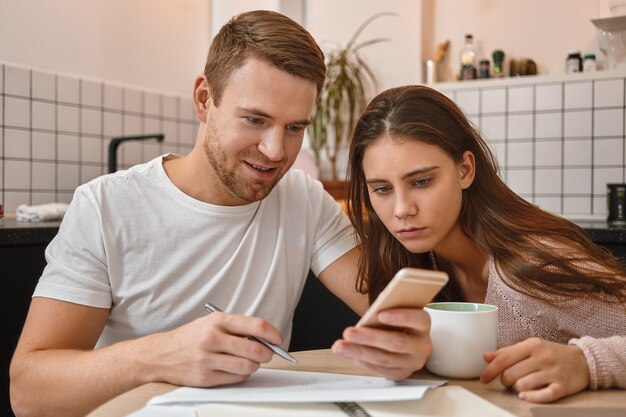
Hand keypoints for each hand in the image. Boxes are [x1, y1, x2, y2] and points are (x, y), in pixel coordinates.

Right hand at [150, 311, 280, 386]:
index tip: (277, 339)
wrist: (161, 354)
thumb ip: (238, 327)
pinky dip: (242, 375)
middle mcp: (212, 338)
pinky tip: (236, 369)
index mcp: (218, 320)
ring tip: (250, 361)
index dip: (272, 334)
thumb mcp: (213, 322)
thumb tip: (265, 338)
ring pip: (248, 366)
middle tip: (267, 353)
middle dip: (267, 353)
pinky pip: (236, 379)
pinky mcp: (205, 377)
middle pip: (255, 349)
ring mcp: (208, 359)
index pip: (255, 325)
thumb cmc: (192, 336)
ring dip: (255, 366)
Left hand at [331, 308, 431, 379]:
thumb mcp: (396, 310)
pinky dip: (363, 361)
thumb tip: (371, 313)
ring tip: (341, 346)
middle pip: (396, 343)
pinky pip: (381, 370)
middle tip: (348, 333)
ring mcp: (413, 362)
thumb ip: (387, 309)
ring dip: (359, 352)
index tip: (380, 314)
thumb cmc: (397, 320)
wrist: (406, 337)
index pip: (418, 319)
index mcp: (423, 325)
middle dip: (369, 338)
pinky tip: (350, 354)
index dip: (400, 317)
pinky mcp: (401, 373)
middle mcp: (422, 346)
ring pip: (385, 359)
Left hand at [480, 337, 589, 402]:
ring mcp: (553, 372)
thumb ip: (507, 352)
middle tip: (507, 381)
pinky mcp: (563, 387)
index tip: (483, 379)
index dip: (490, 370)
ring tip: (520, 386)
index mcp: (532, 345)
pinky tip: (525, 396)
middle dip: (504, 381)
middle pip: (510, 374)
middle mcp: (542, 357)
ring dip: (516, 389)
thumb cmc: (551, 354)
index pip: (504, 358)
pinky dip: (531, 397)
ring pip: (523, 385)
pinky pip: (542, 396)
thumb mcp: (530, 347)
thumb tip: (486, 357)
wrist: (584, 361)